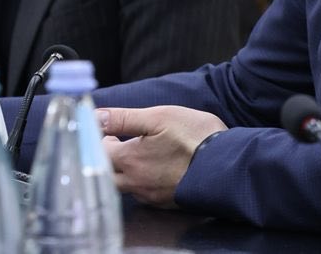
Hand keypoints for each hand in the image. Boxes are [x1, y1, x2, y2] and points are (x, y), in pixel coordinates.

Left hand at [98, 105, 226, 207]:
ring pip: (126, 186)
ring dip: (125, 172)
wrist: (225, 164)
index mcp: (130, 159)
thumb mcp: (159, 116)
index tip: (111, 132)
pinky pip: (144, 195)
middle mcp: (135, 182)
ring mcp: (151, 195)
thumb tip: (95, 116)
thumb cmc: (194, 137)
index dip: (102, 139)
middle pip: (107, 174)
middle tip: (119, 145)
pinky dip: (142, 182)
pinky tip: (155, 171)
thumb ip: (123, 118)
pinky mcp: (165, 203)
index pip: (100, 152)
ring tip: (138, 156)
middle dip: (109, 159)